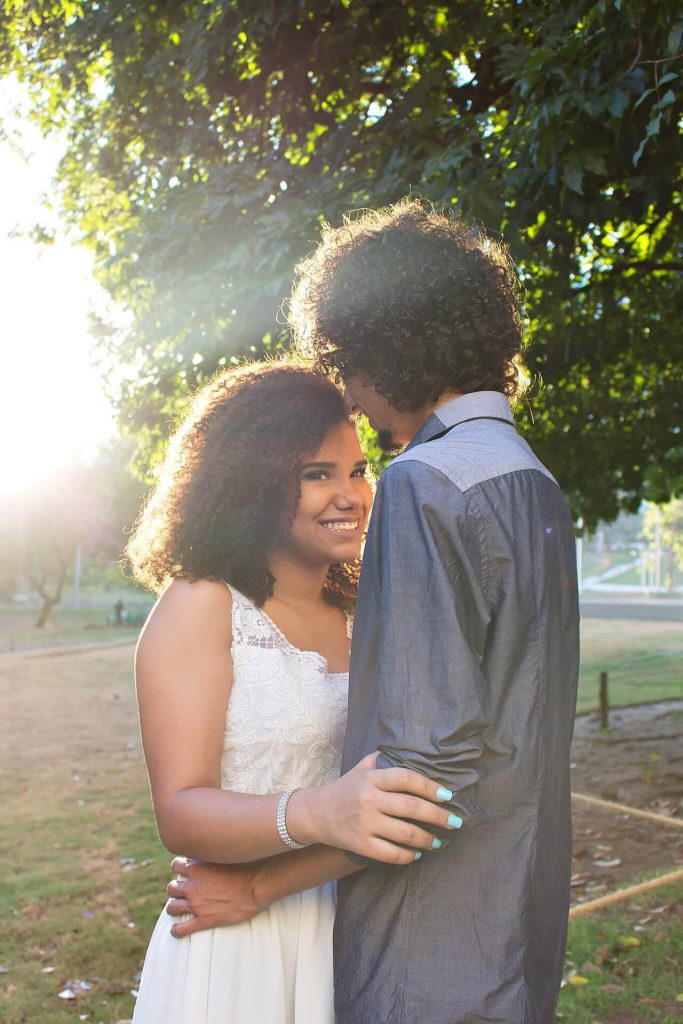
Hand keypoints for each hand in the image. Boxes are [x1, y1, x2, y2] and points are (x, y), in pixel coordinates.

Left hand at [166, 857, 264, 937]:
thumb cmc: (246, 866)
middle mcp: (192, 886)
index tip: (185, 871)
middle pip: (171, 888)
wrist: (257, 886)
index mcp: (196, 868)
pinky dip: (176, 930)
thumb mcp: (223, 853)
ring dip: (174, 907)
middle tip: (185, 890)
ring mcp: (196, 904)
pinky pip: (182, 929)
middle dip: (176, 889)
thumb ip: (210, 853)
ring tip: (179, 907)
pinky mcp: (204, 920)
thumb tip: (207, 848)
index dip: (180, 869)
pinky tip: (177, 930)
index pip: (175, 866)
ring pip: (172, 907)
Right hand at [287, 752, 461, 864]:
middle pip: (412, 808)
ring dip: (427, 838)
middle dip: (439, 816)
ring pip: (406, 833)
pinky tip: (417, 853)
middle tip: (455, 822)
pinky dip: (409, 856)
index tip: (448, 796)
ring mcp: (365, 824)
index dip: (430, 787)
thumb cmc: (344, 789)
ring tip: (438, 840)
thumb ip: (382, 760)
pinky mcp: (361, 845)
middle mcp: (369, 800)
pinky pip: (392, 854)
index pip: (407, 779)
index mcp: (371, 778)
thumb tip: (410, 750)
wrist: (315, 813)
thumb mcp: (360, 768)